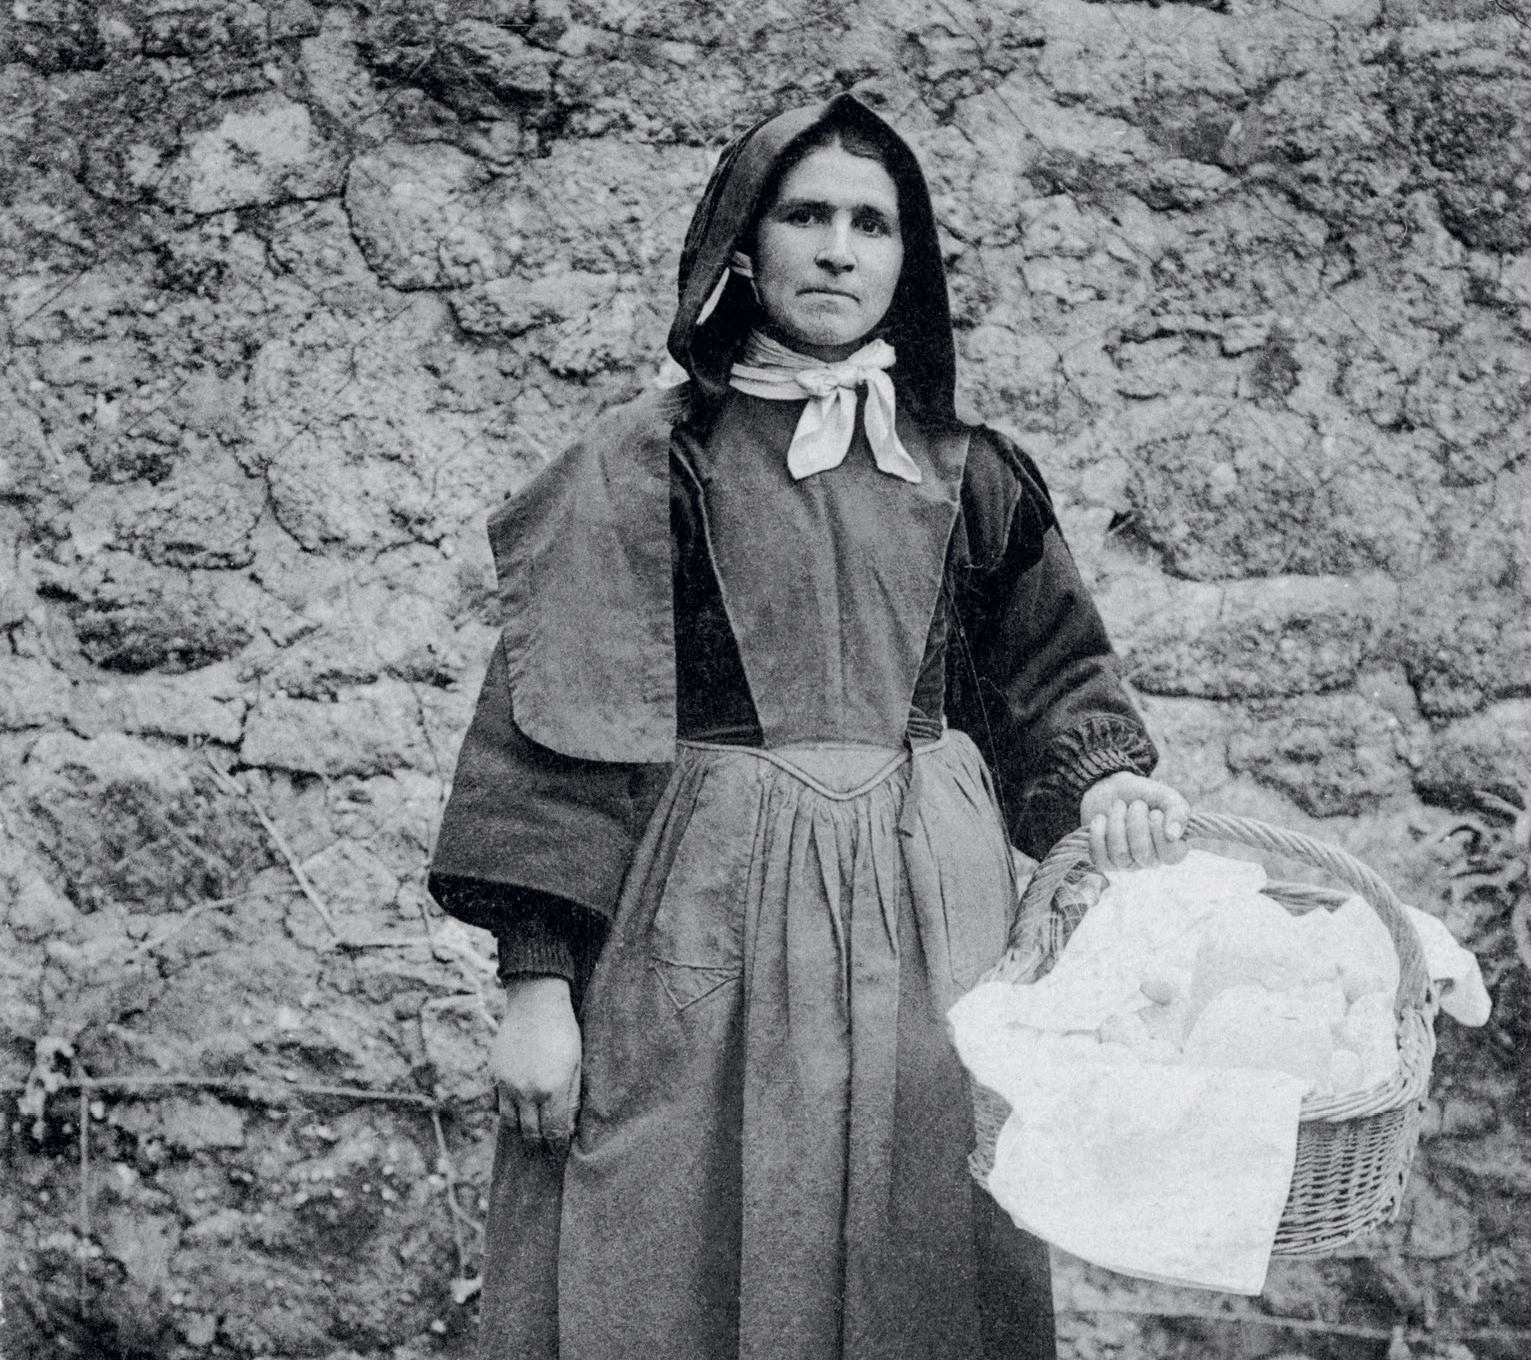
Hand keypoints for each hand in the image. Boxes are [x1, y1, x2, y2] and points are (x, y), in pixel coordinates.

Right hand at [492, 976, 581, 1149]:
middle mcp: (526, 1092)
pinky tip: (516, 1111)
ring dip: (521, 1132)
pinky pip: (496, 1103)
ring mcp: (507, 1084)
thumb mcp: (576, 1063)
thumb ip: (571, 1096)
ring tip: (530, 1135)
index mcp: (552, 1090)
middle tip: (545, 1149)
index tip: (561, 1151)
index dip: (558, 1145)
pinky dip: (505, 1112)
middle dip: (539, 1144)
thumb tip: (568, 1125)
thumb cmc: (564, 1030)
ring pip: (510, 1123)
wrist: (535, 1002)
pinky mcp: (494, 1074)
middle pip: (530, 1132)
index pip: (554, 1132)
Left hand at [1080, 772, 1190, 871]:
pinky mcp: (1105, 861)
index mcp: (1172, 848)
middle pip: (1144, 855)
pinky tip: (1101, 818)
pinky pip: (1101, 859)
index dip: (1160, 830)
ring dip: (1117, 823)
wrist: (1111, 788)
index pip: (1171, 855)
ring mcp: (1128, 863)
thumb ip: (1178, 811)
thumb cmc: (1144, 795)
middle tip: (1136, 805)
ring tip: (1118, 806)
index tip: (1155, 812)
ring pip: (1121, 855)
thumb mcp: (1166, 797)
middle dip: (1136, 822)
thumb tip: (1173, 834)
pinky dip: (1098, 834)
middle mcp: (1151, 860)